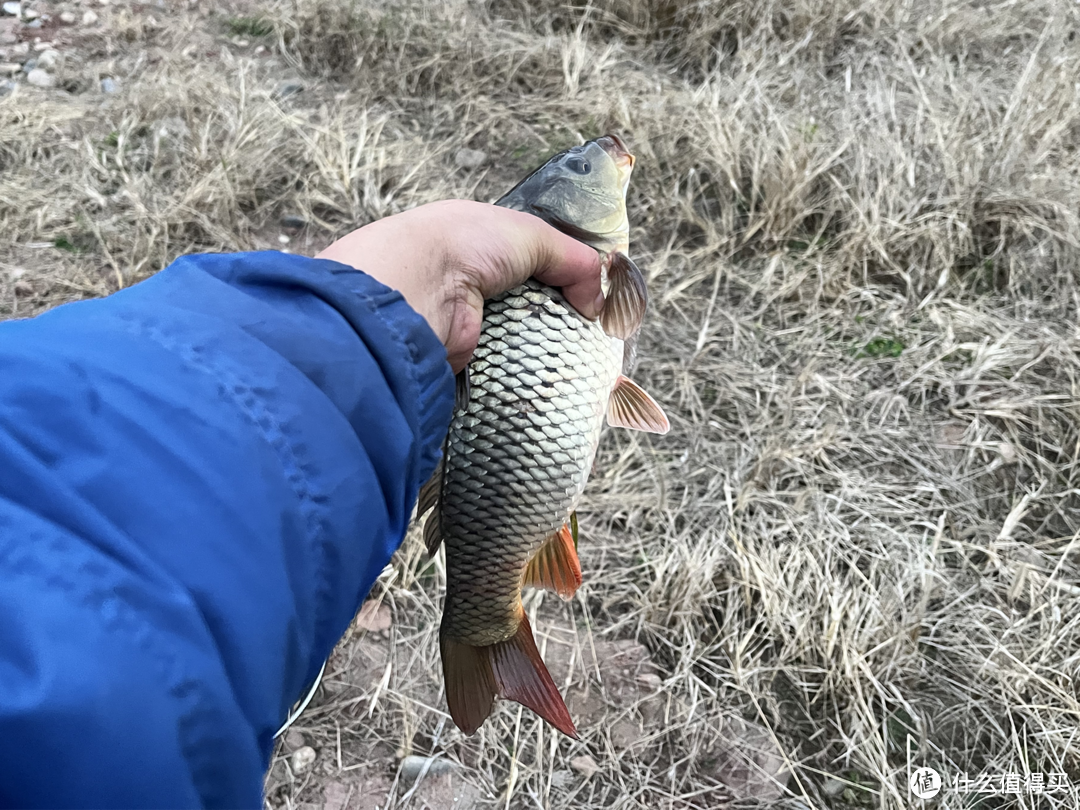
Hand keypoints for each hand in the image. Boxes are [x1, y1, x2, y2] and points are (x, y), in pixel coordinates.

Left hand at [316, 200, 603, 371]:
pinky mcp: (463, 363)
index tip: (592, 301)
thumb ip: (574, 261)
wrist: (413, 290)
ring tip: (582, 364)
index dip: (562, 280)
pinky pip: (504, 372)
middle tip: (592, 338)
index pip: (530, 264)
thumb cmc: (465, 246)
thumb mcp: (531, 234)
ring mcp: (466, 325)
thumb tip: (597, 303)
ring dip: (546, 352)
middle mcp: (469, 285)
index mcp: (479, 246)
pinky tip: (552, 380)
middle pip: (528, 308)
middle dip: (559, 321)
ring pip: (519, 343)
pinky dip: (525, 377)